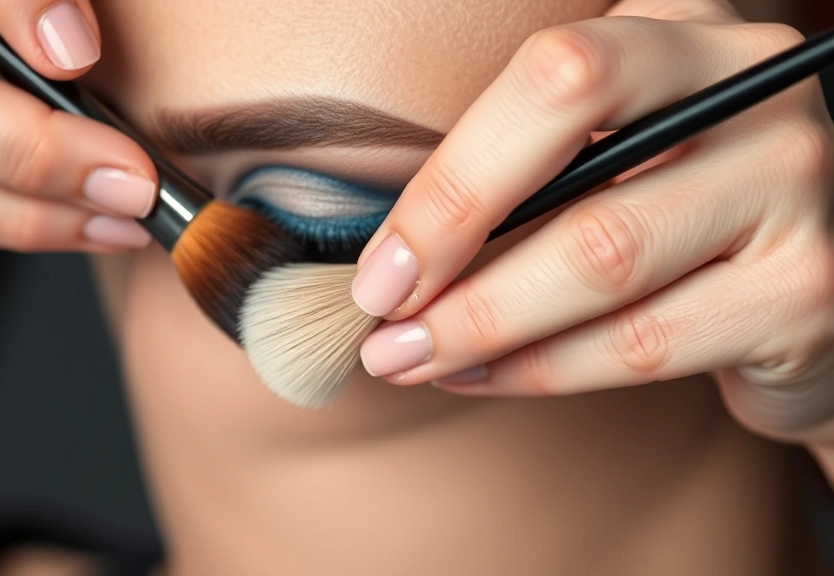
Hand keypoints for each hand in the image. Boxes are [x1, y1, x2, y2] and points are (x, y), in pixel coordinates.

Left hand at [352, 0, 833, 446]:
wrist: (796, 277)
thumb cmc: (667, 201)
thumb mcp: (607, 145)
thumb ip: (526, 163)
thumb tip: (393, 246)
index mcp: (685, 33)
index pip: (557, 78)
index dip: (456, 183)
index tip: (383, 266)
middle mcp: (756, 93)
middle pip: (581, 189)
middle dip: (455, 271)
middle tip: (382, 329)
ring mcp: (794, 190)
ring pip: (603, 270)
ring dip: (483, 329)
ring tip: (411, 359)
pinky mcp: (804, 293)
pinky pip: (642, 344)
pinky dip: (542, 369)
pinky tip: (483, 375)